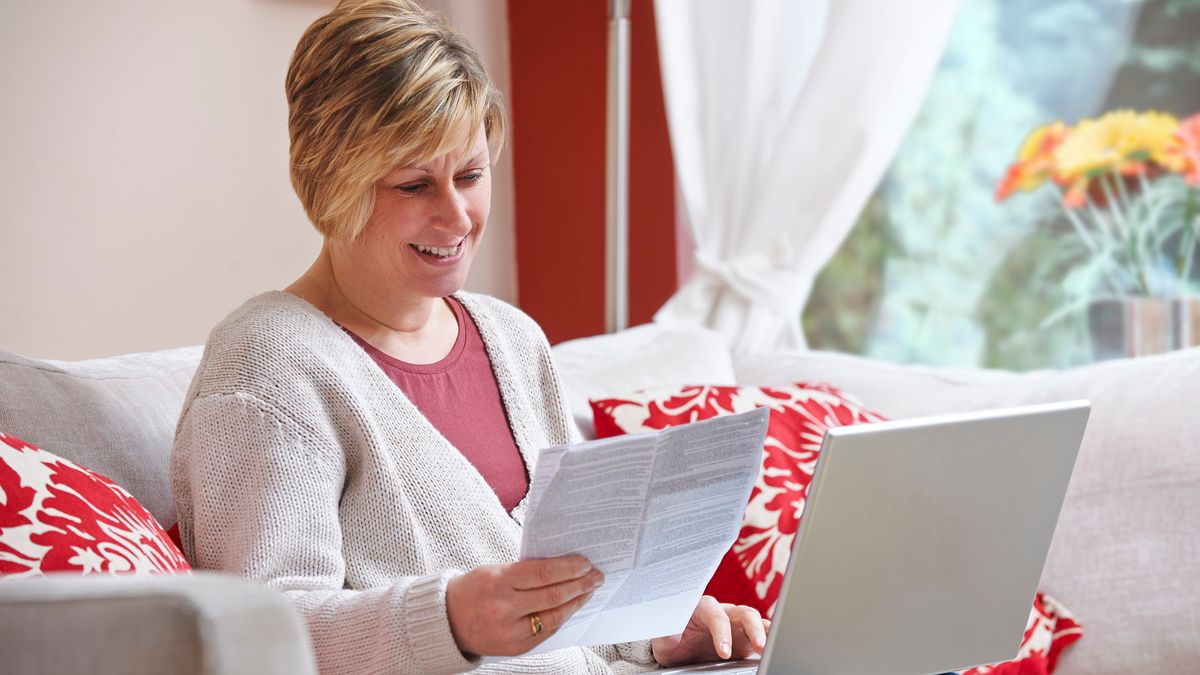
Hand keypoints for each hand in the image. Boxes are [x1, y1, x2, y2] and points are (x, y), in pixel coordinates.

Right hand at [445, 555, 603, 656]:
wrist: (448, 621)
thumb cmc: (474, 589)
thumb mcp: (495, 571)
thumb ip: (526, 571)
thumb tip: (563, 567)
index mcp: (499, 581)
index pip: (543, 573)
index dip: (569, 568)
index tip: (585, 563)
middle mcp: (505, 608)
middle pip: (553, 595)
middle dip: (580, 584)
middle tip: (596, 576)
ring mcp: (511, 631)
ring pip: (554, 616)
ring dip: (576, 602)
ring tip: (589, 591)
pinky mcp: (516, 647)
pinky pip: (547, 632)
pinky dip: (562, 618)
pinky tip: (572, 608)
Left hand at [651, 596, 770, 666]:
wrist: (678, 651)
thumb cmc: (671, 640)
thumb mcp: (664, 639)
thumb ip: (667, 632)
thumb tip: (671, 629)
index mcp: (703, 608)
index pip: (716, 616)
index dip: (722, 633)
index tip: (724, 652)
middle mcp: (722, 612)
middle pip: (743, 612)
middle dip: (753, 629)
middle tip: (760, 646)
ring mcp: (735, 624)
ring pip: (755, 620)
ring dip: (764, 632)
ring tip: (768, 648)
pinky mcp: (744, 638)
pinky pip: (760, 633)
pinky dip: (769, 638)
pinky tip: (774, 647)